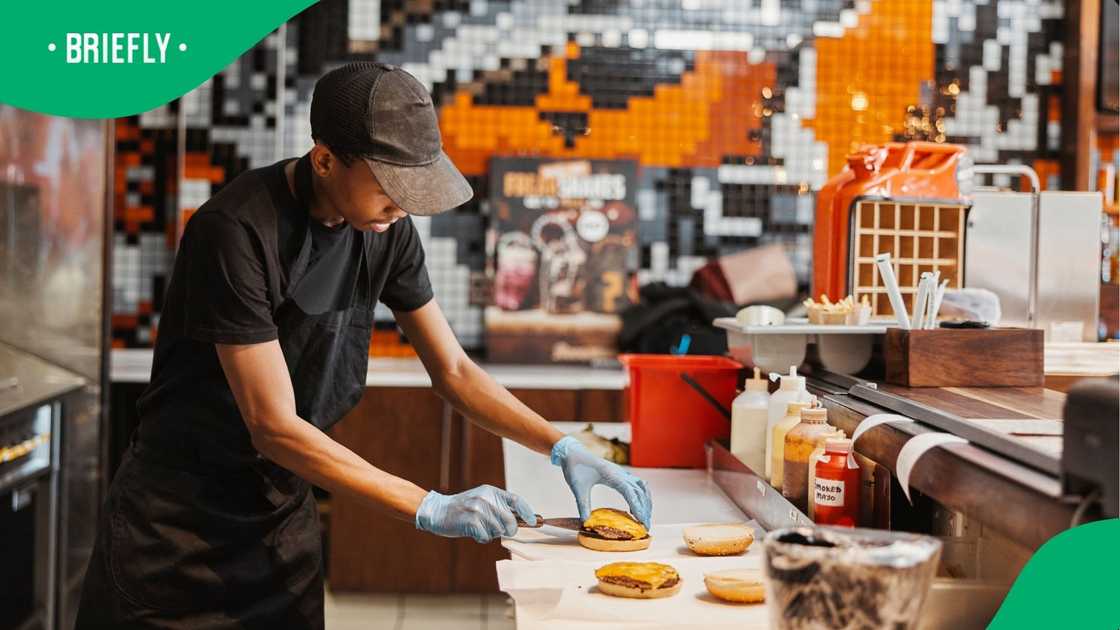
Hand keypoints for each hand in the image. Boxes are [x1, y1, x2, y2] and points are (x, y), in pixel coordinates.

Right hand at [415, 485, 536, 542]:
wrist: (438, 511)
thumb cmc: (463, 509)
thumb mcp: (482, 500)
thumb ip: (499, 507)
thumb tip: (521, 520)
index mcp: (491, 491)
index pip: (516, 501)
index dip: (527, 512)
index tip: (533, 522)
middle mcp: (487, 498)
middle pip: (511, 521)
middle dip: (508, 530)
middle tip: (498, 531)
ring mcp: (479, 509)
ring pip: (498, 531)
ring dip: (490, 534)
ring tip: (479, 527)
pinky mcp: (472, 521)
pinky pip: (486, 537)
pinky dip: (481, 538)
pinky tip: (472, 531)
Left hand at [551, 436, 652, 528]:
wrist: (572, 452)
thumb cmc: (575, 467)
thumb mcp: (577, 488)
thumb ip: (583, 505)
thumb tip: (585, 522)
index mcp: (611, 475)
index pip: (630, 492)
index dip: (638, 507)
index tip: (642, 521)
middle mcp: (620, 473)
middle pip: (640, 491)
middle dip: (645, 509)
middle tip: (646, 526)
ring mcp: (621, 473)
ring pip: (641, 487)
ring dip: (646, 502)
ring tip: (645, 517)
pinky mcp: (619, 474)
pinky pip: (637, 484)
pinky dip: (641, 495)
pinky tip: (636, 506)